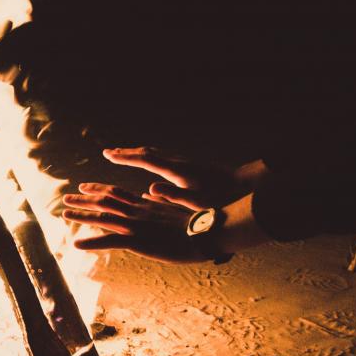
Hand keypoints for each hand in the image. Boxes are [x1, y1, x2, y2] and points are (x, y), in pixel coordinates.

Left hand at [62, 183, 209, 262]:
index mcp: (147, 205)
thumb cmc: (199, 221)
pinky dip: (92, 242)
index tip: (84, 186)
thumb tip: (149, 192)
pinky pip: (110, 241)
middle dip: (84, 200)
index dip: (100, 189)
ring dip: (82, 216)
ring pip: (102, 218)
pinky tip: (77, 244)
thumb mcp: (178, 207)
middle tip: (67, 198)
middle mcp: (138, 212)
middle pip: (105, 202)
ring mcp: (136, 225)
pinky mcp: (138, 240)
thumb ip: (161, 200)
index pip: (118, 193)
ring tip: (64, 214)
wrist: (209, 231)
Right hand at [102, 147, 265, 209]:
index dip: (125, 157)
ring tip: (124, 156)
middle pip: (148, 152)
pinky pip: (164, 159)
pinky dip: (150, 158)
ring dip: (138, 154)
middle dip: (127, 153)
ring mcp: (185, 163)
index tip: (108, 155)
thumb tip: (149, 188)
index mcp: (177, 172)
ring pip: (156, 154)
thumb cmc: (222, 200)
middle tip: (108, 152)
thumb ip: (172, 196)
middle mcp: (179, 163)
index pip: (145, 160)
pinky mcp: (190, 167)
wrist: (247, 186)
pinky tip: (150, 166)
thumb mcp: (196, 202)